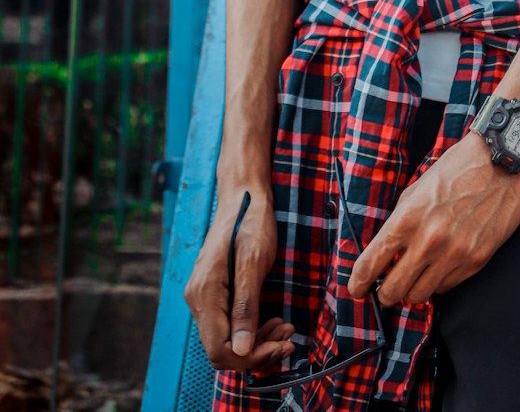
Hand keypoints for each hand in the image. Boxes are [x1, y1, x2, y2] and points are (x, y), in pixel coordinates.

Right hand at [184, 186, 296, 373]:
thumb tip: (242, 351)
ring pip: (226, 340)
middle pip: (222, 350)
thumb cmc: (251, 222)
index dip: (251, 358)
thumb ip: (245, 306)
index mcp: (204, 293)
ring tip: (285, 328)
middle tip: (288, 339)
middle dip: (257, 351)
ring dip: (257, 342)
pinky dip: (251, 330)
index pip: (220, 350)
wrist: (244, 195)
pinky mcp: (214, 294)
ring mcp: (203, 297)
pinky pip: (228, 326)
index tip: (281, 347)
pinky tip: (272, 321)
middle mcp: (198, 300)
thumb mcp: (254, 262)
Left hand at [346, 131, 519, 304]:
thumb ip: (400, 221)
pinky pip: (446, 287)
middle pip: (393, 291)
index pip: (372, 263)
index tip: (355, 288)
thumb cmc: (457, 170)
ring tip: (414, 278)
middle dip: (384, 294)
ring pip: (419, 296)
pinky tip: (439, 266)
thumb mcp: (417, 188)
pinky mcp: (475, 262)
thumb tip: (386, 251)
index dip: (358, 282)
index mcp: (408, 218)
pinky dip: (438, 282)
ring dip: (412, 291)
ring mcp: (453, 255)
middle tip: (385, 290)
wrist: (501, 164)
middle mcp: (428, 241)